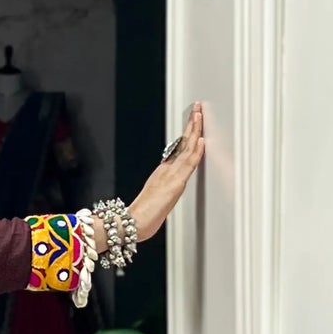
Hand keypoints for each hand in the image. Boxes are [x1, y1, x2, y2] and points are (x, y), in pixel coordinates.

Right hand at [130, 101, 205, 241]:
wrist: (132, 225)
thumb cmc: (140, 219)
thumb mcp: (153, 204)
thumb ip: (160, 195)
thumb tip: (162, 194)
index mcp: (162, 174)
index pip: (178, 149)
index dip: (186, 134)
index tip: (192, 121)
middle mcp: (167, 171)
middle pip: (182, 144)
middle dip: (191, 125)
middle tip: (197, 108)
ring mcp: (171, 176)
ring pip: (186, 149)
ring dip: (194, 130)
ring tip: (199, 114)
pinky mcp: (175, 184)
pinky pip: (188, 165)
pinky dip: (195, 150)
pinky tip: (200, 139)